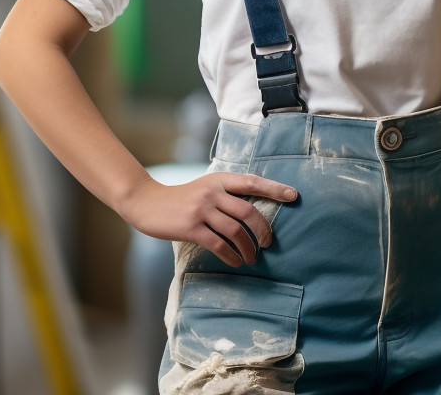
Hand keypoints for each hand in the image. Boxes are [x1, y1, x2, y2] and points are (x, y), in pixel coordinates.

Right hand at [123, 172, 298, 267]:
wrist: (147, 202)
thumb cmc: (181, 198)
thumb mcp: (204, 188)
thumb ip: (225, 195)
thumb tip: (252, 213)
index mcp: (219, 179)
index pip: (252, 182)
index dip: (274, 189)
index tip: (294, 196)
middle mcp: (212, 192)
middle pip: (248, 211)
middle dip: (263, 229)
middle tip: (269, 243)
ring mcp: (201, 209)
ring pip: (235, 230)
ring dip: (248, 247)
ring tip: (253, 257)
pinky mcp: (191, 227)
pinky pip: (219, 244)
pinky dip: (232, 255)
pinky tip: (236, 262)